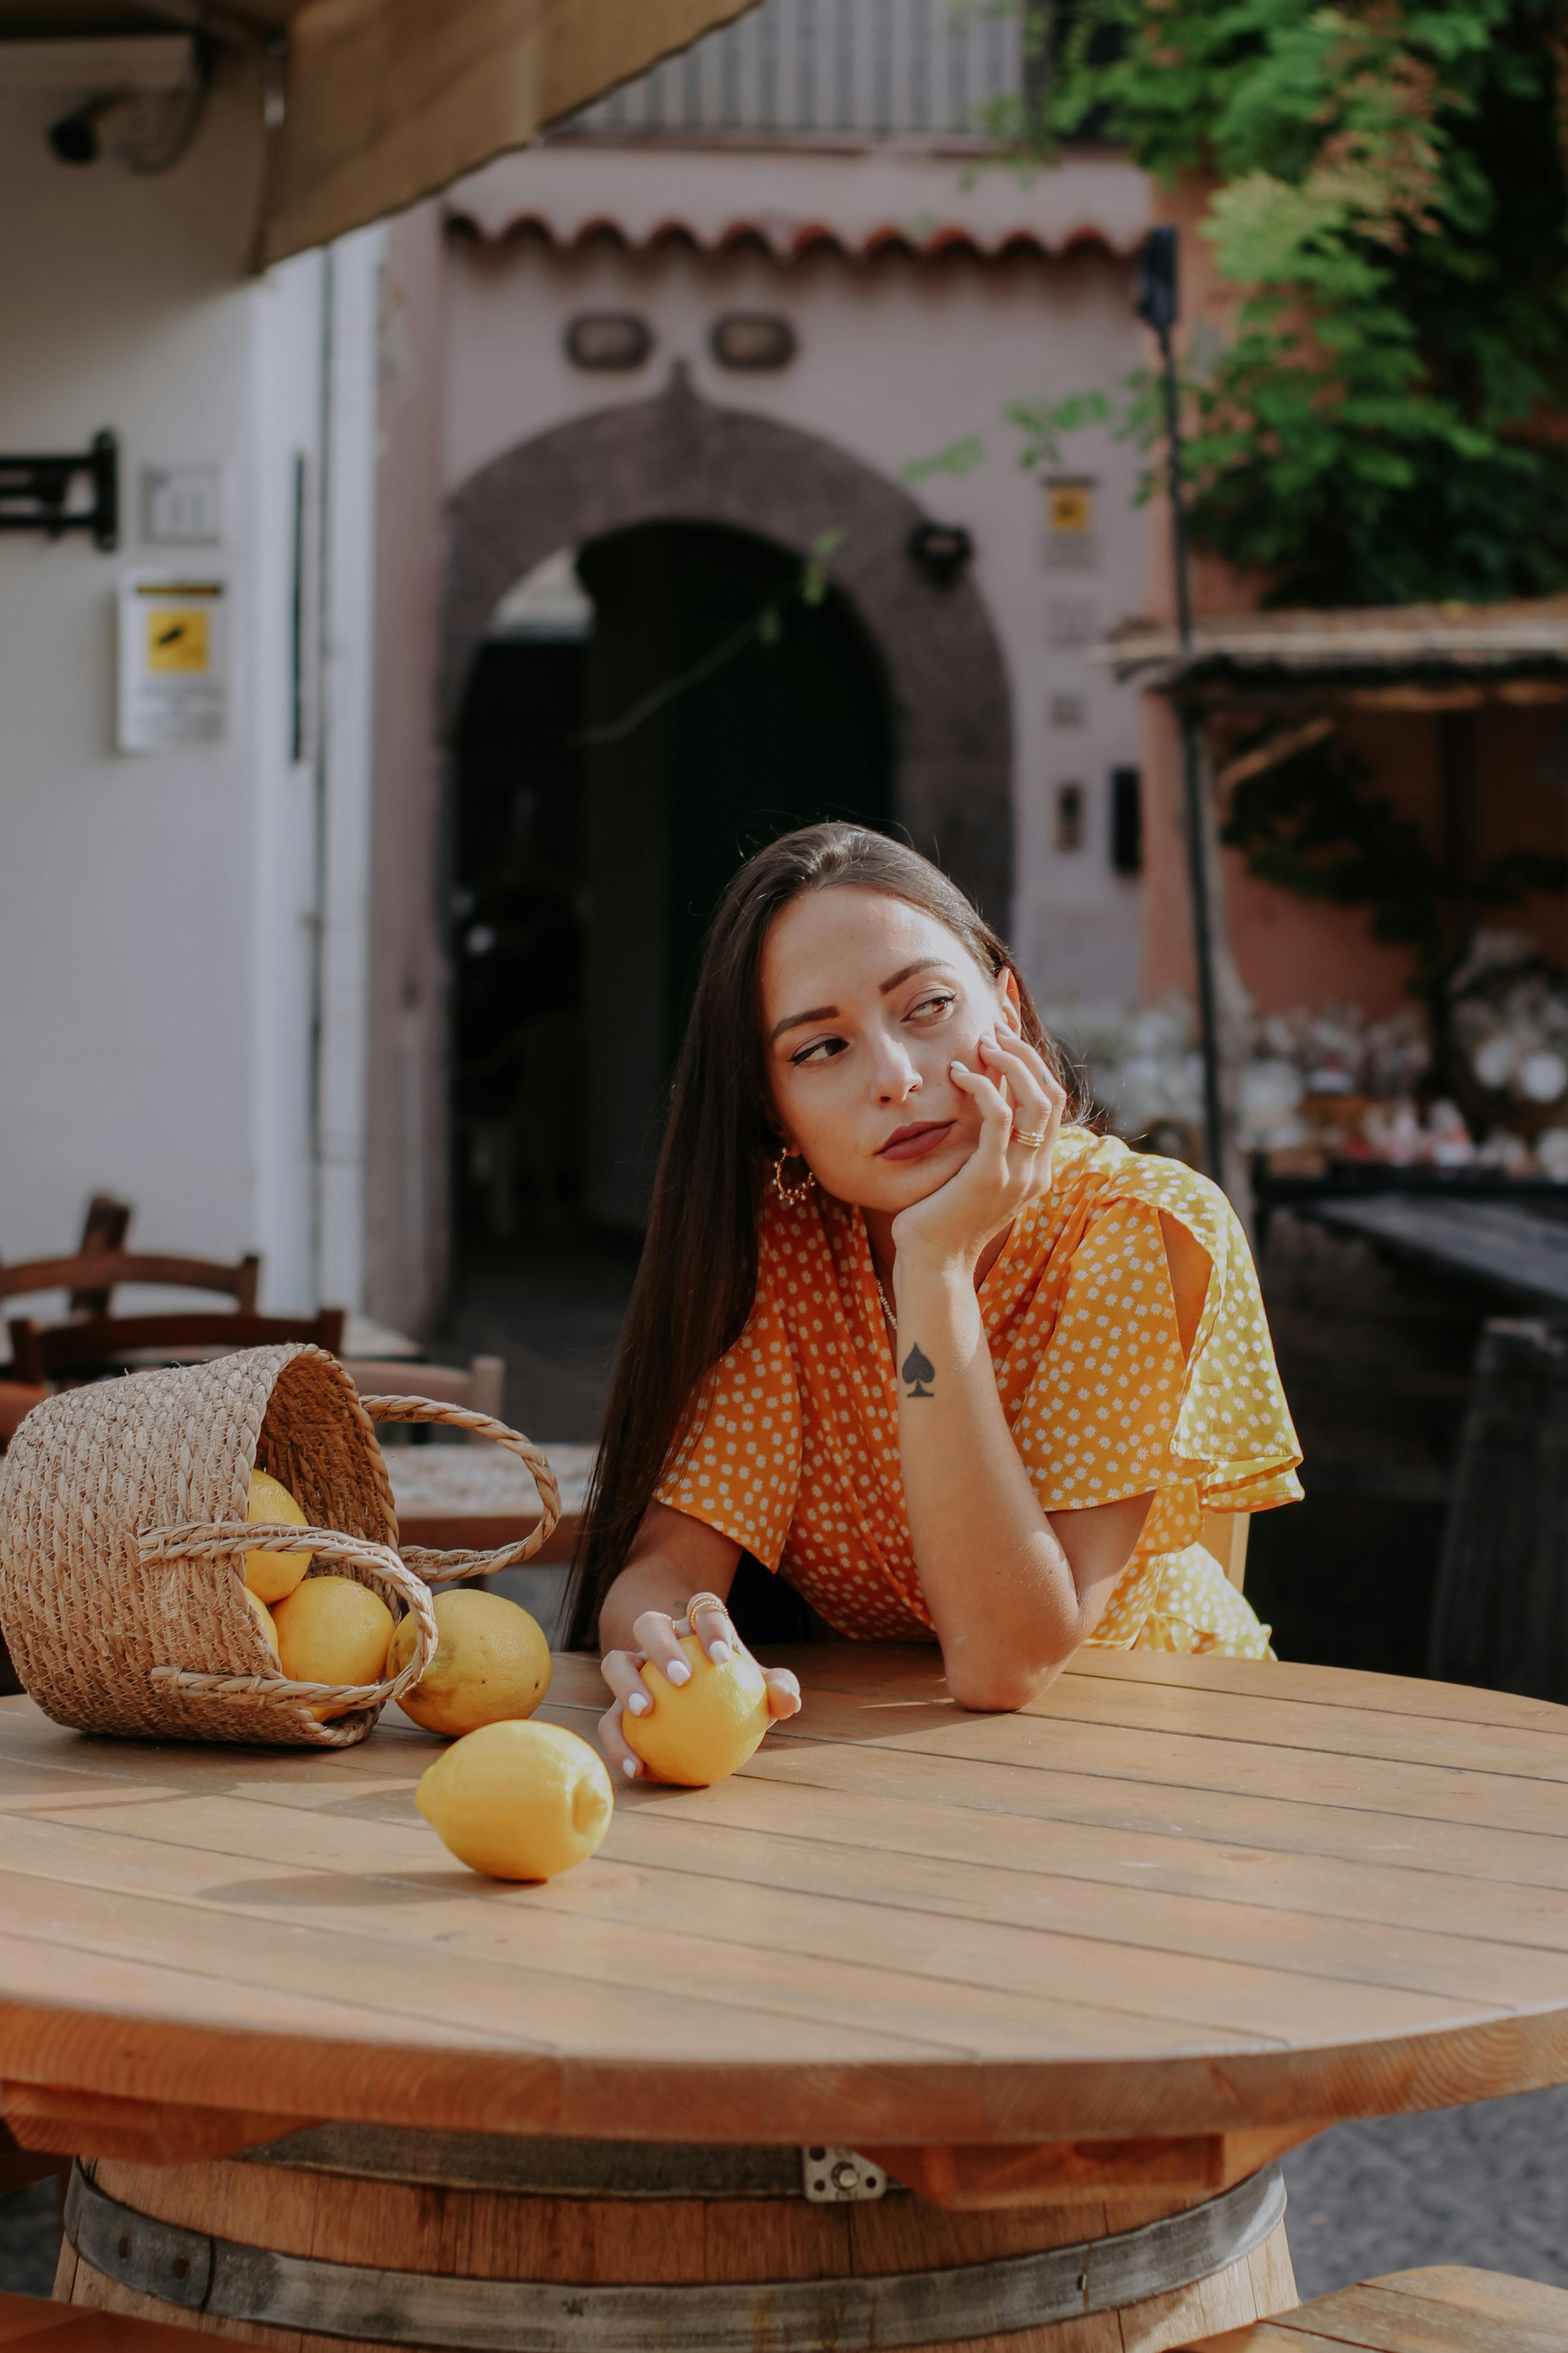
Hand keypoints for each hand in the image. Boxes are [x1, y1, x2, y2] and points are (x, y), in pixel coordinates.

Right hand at [597, 1595, 801, 1780]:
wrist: (703, 1711)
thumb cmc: (738, 1690)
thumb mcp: (761, 1690)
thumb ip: (779, 1689)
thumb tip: (790, 1701)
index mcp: (696, 1627)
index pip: (703, 1611)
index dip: (711, 1625)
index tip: (723, 1656)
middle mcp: (660, 1640)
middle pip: (650, 1624)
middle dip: (662, 1645)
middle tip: (681, 1677)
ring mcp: (634, 1669)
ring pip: (616, 1662)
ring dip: (626, 1684)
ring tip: (646, 1712)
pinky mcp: (616, 1705)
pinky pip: (610, 1720)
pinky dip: (620, 1743)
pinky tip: (638, 1769)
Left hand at [890, 1030, 1065, 1272]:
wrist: (933, 1261)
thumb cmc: (942, 1215)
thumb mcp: (972, 1171)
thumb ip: (985, 1140)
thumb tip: (978, 1094)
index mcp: (1037, 1167)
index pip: (1051, 1100)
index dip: (1035, 1060)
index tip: (1008, 1028)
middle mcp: (1036, 1169)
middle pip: (1052, 1093)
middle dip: (1026, 1053)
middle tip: (995, 1028)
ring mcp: (1018, 1174)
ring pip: (1035, 1099)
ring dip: (1011, 1062)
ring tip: (982, 1043)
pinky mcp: (991, 1176)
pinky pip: (1000, 1118)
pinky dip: (983, 1088)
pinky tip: (960, 1075)